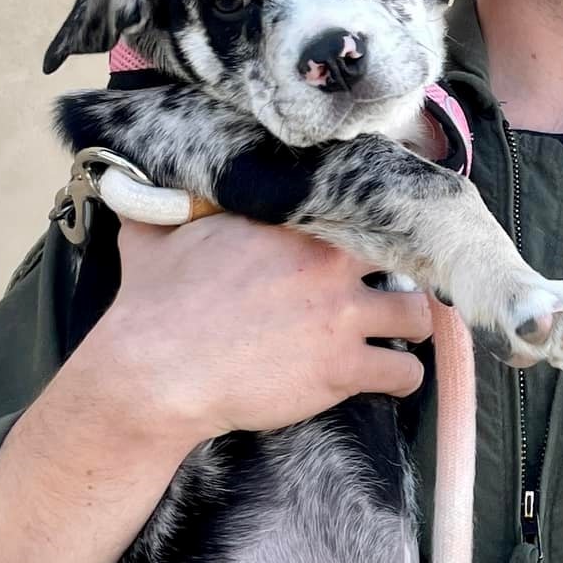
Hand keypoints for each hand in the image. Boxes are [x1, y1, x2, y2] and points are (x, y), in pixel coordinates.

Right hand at [76, 214, 432, 452]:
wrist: (155, 371)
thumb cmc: (151, 305)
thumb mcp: (154, 236)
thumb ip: (168, 206)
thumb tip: (144, 183)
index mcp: (289, 223)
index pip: (356, 207)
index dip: (370, 223)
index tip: (369, 236)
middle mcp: (326, 262)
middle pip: (401, 256)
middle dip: (402, 272)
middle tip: (391, 285)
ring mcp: (340, 315)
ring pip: (417, 313)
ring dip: (413, 324)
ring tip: (401, 331)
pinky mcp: (343, 367)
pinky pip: (405, 370)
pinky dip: (404, 378)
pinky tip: (394, 378)